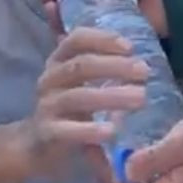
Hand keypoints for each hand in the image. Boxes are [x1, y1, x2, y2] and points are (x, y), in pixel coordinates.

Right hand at [25, 27, 148, 174]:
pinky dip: (90, 130)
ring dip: (111, 96)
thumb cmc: (69, 106)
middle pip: (81, 66)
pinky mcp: (47, 133)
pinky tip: (112, 131)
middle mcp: (50, 78)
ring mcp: (46, 105)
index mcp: (59, 60)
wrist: (38, 143)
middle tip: (144, 72)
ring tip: (141, 98)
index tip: (130, 47)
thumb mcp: (81, 82)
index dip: (103, 39)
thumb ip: (103, 67)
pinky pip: (68, 130)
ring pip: (78, 97)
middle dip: (115, 66)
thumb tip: (141, 58)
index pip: (77, 39)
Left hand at [89, 111, 182, 182]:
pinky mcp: (177, 176)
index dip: (107, 177)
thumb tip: (126, 171)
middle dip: (110, 171)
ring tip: (107, 141)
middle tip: (96, 144)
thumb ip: (152, 158)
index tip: (94, 150)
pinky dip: (134, 162)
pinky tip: (128, 143)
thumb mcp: (178, 144)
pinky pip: (148, 175)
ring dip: (121, 166)